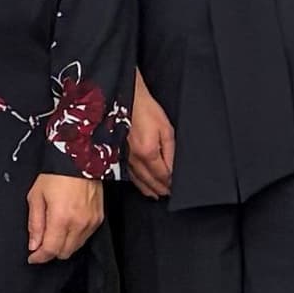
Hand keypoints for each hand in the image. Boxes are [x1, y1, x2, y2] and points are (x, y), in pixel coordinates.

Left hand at [27, 172, 107, 265]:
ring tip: (53, 234)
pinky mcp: (99, 219)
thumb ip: (35, 224)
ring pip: (76, 247)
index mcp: (61, 218)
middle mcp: (79, 224)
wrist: (80, 160)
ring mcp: (91, 223)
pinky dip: (75, 238)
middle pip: (64, 253)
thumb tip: (34, 245)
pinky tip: (66, 228)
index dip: (39, 257)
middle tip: (41, 245)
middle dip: (51, 252)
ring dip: (63, 246)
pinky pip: (85, 238)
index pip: (50, 249)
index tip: (32, 257)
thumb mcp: (36, 196)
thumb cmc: (56, 175)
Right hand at [128, 78, 176, 200]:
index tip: (176, 189)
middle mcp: (135, 159)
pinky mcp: (117, 153)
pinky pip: (128, 173)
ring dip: (148, 189)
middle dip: (161, 189)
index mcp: (148, 152)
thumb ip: (170, 151)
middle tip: (168, 195)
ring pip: (138, 180)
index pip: (163, 176)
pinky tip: (140, 184)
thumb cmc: (144, 108)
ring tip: (156, 194)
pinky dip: (136, 182)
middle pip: (150, 181)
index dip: (171, 184)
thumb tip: (173, 169)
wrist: (124, 97)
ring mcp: (124, 157)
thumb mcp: (166, 128)